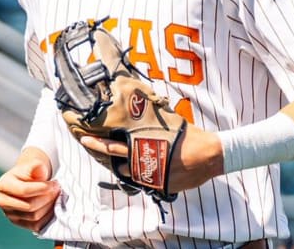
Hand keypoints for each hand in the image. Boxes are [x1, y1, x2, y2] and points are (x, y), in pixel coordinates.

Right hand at [0, 149, 58, 232]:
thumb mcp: (33, 165)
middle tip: (57, 189)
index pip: (24, 190)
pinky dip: (47, 217)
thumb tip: (40, 169)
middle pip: (29, 206)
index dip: (42, 188)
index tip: (55, 184)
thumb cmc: (31, 173)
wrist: (29, 181)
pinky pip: (36, 226)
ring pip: (34, 217)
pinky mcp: (18, 223)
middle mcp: (2, 201)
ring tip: (55, 196)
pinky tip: (52, 206)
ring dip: (49, 207)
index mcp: (3, 184)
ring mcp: (9, 214)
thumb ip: (36, 166)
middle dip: (47, 198)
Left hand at [76, 123, 223, 192]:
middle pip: (115, 159)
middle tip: (86, 140)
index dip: (97, 142)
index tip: (83, 137)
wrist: (209, 155)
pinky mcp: (159, 186)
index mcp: (144, 145)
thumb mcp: (169, 126)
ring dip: (126, 166)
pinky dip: (144, 175)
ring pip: (129, 173)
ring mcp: (150, 176)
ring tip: (126, 157)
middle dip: (99, 148)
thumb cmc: (191, 137)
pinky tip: (149, 168)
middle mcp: (144, 161)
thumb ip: (153, 124)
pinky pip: (145, 181)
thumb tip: (144, 107)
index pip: (113, 145)